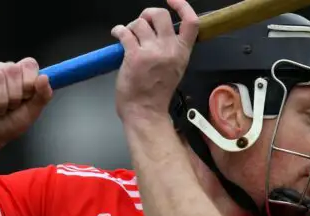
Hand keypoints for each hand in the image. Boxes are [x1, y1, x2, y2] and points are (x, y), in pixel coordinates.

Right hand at [0, 58, 52, 147]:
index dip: (29, 81)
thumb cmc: (8, 125)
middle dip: (14, 96)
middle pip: (14, 70)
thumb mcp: (31, 113)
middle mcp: (4, 70)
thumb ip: (42, 96)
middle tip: (10, 107)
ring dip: (0, 101)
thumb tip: (45, 77)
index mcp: (21, 76)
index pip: (29, 64)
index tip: (26, 97)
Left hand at [111, 1, 199, 124]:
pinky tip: (117, 36)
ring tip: (129, 38)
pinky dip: (118, 31)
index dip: (183, 5)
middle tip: (143, 24)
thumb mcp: (174, 68)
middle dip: (148, 14)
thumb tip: (157, 30)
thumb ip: (171, 49)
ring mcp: (152, 52)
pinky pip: (124, 32)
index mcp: (182, 53)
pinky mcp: (134, 56)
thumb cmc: (157, 93)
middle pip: (160, 14)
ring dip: (131, 27)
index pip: (192, 22)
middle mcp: (170, 49)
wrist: (145, 111)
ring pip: (139, 23)